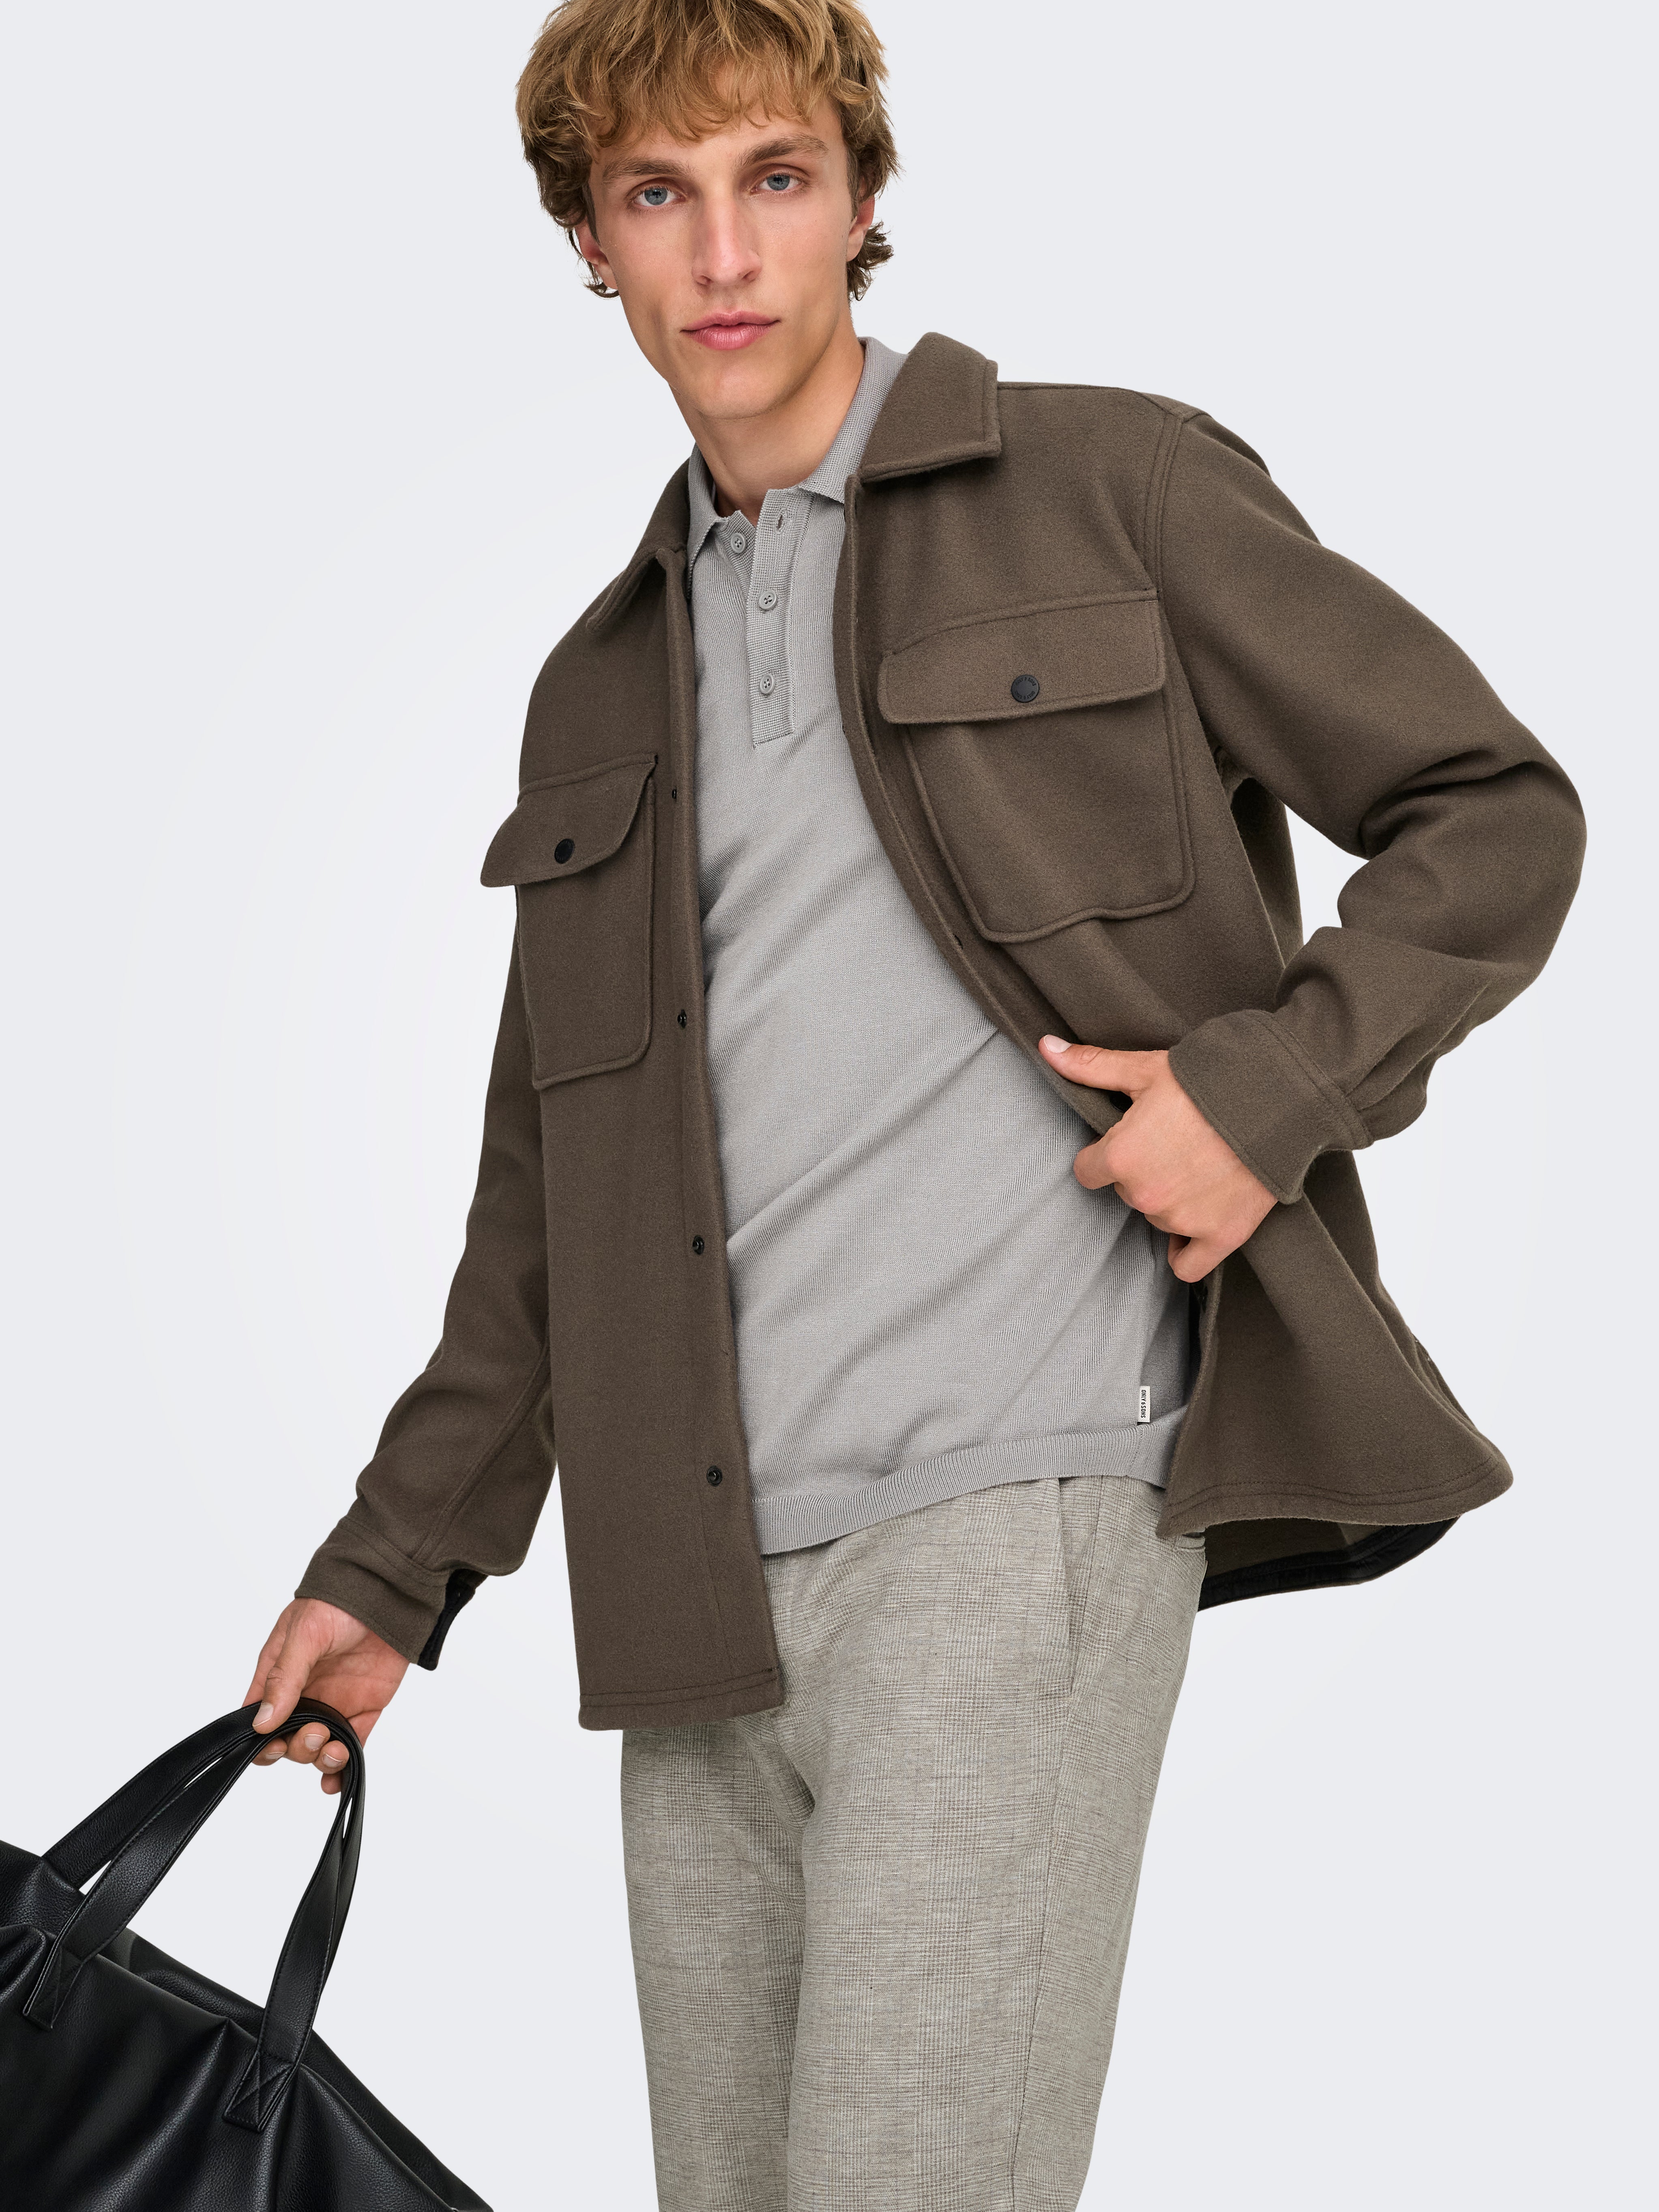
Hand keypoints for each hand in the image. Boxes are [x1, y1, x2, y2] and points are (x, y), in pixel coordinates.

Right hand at [243, 1599, 409, 1795]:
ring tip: (333, 1749)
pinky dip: (342, 1768)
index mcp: (279, 1675)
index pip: (258, 1718)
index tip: (272, 1745)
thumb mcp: (305, 1634)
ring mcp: (333, 1703)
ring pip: (317, 1748)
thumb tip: (262, 1723)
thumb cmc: (339, 1604)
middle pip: (287, 1740)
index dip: (261, 1740)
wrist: (389, 1593)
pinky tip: (337, 1780)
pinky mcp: (363, 1709)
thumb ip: (285, 1677)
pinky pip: (350, 1745)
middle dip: (298, 1747)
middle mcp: (304, 1694)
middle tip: (315, 1732)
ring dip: (320, 1758)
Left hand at [1040, 1037, 1275, 1282]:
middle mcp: (1146, 1195)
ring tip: (1199, 1166)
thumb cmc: (1209, 1079)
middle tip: (1174, 1144)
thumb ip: (1092, 1067)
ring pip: (1157, 1218)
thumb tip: (1046, 1047)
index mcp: (1122, 1156)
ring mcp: (1183, 1220)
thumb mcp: (1146, 1069)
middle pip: (1126, 1192)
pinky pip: (1187, 1265)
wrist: (1279, 1095)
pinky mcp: (1221, 1236)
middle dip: (1143, 1172)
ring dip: (1170, 1200)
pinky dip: (1187, 1250)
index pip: (1087, 1172)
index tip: (1129, 1140)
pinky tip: (1194, 1225)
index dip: (1104, 1154)